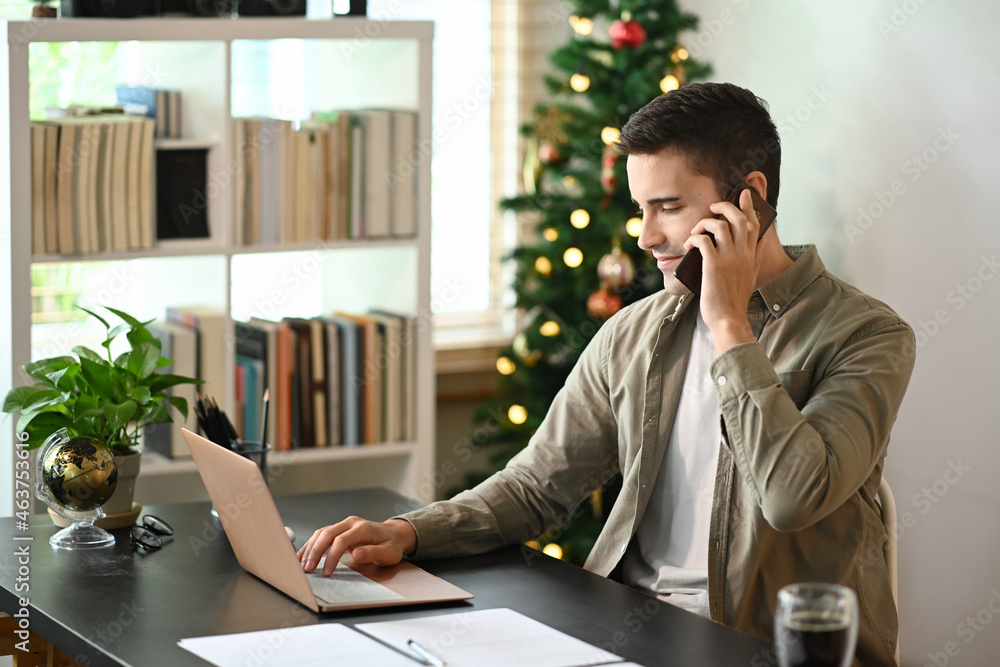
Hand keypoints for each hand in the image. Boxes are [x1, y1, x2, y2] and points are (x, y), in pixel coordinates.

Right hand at [296, 516, 416, 575]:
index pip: (341, 540)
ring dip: (310, 549)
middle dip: (315, 552)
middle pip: (327, 534)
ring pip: (321, 533)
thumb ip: (373, 553)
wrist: (393, 535)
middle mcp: (351, 523)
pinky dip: (311, 545)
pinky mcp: (339, 530)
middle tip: (307, 569)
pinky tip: (303, 555)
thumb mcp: (388, 553)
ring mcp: (344, 525)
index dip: (332, 557)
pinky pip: (321, 535)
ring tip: (302, 565)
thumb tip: (356, 554)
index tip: (326, 572)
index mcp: (362, 528)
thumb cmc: (391, 545)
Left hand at [685, 188, 763, 351]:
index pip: (753, 223)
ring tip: (696, 230)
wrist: (728, 318)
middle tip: (713, 206)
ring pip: (719, 225)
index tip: (742, 193)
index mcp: (750, 255)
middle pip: (738, 218)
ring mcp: (728, 258)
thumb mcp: (751, 276)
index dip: (748, 205)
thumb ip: (755, 257)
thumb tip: (761, 240)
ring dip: (704, 222)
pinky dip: (694, 237)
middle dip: (724, 206)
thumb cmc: (735, 299)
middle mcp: (742, 253)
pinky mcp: (713, 265)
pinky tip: (689, 244)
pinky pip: (703, 240)